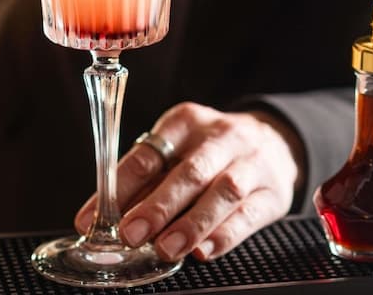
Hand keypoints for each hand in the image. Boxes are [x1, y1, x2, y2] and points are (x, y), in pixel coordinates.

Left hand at [75, 102, 303, 261]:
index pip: (149, 153)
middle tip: (131, 234)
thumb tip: (103, 215)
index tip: (95, 216)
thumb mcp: (178, 148)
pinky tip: (202, 250)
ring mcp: (251, 163)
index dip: (120, 186)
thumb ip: (146, 179)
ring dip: (191, 224)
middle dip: (158, 206)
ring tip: (165, 248)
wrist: (277, 143)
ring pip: (223, 192)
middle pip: (190, 172)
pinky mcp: (272, 193)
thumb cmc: (212, 150)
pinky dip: (224, 235)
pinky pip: (248, 215)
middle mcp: (221, 137)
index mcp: (187, 121)